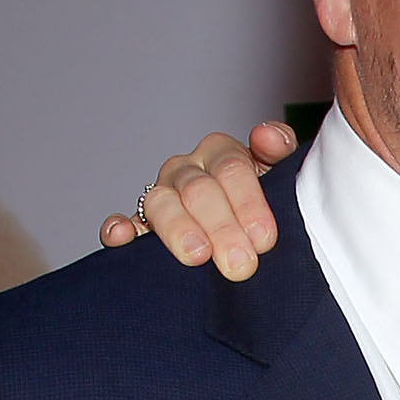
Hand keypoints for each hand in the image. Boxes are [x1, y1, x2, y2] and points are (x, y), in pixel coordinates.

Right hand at [99, 122, 293, 278]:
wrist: (246, 240)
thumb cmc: (263, 208)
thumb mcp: (280, 178)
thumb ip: (279, 152)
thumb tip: (267, 136)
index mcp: (221, 154)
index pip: (232, 168)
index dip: (249, 203)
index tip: (264, 238)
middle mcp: (188, 171)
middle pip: (199, 190)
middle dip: (221, 227)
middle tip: (241, 264)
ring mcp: (161, 197)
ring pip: (161, 203)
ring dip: (179, 229)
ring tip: (197, 256)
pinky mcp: (139, 225)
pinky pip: (124, 222)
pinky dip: (119, 228)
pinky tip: (122, 237)